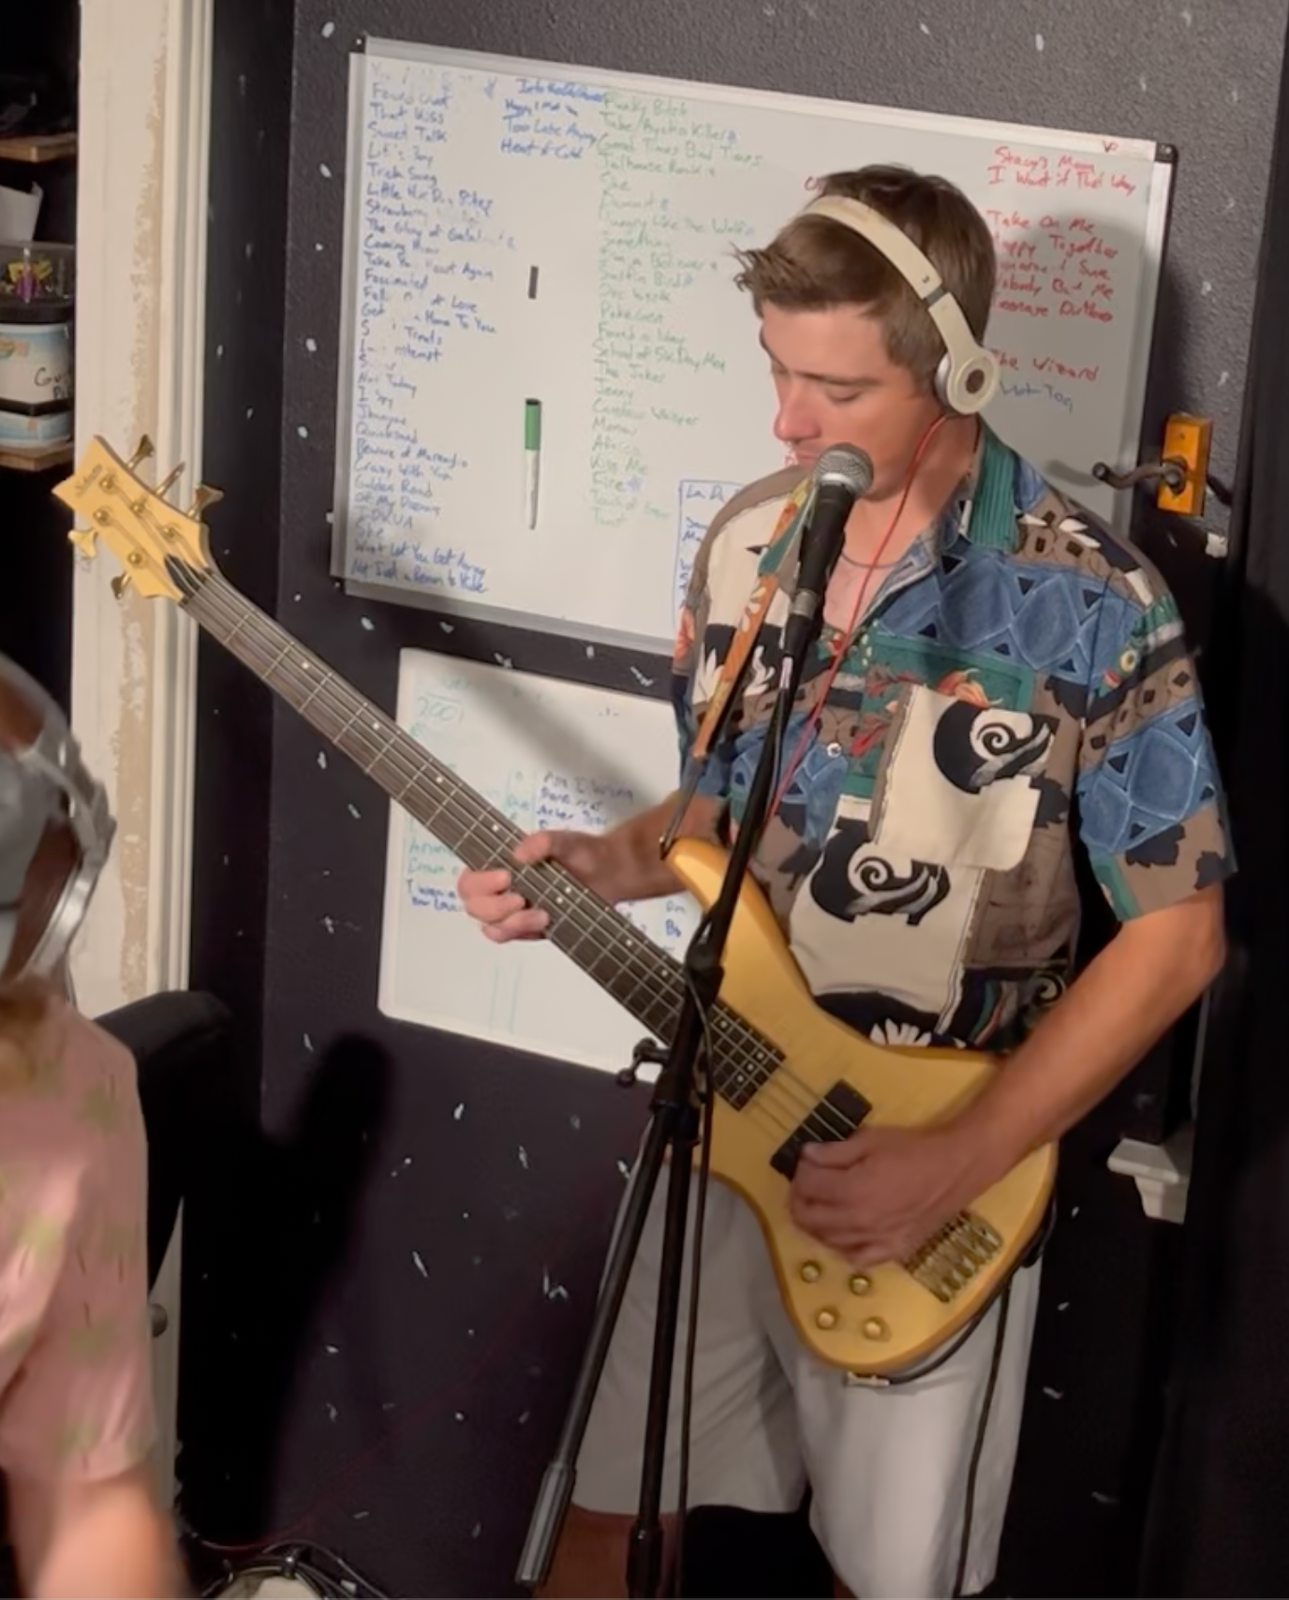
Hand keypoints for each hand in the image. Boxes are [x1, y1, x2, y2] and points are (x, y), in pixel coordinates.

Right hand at [456, 830, 611, 942]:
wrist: (609, 874)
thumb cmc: (582, 853)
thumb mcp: (565, 840)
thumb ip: (543, 841)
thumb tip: (519, 853)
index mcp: (499, 864)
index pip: (470, 879)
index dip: (479, 883)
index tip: (505, 878)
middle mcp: (500, 889)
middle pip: (473, 906)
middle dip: (494, 907)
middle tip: (521, 899)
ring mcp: (512, 911)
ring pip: (490, 927)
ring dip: (512, 923)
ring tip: (542, 914)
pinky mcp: (527, 928)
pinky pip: (510, 937)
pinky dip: (522, 932)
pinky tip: (545, 921)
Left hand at [789, 1123, 994, 1269]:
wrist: (956, 1168)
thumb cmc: (913, 1149)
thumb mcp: (870, 1141)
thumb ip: (833, 1152)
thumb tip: (806, 1156)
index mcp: (851, 1191)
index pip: (807, 1187)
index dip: (801, 1170)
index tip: (808, 1159)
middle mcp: (858, 1223)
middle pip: (808, 1218)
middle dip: (800, 1197)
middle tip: (808, 1181)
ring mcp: (875, 1241)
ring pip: (826, 1240)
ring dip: (816, 1221)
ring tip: (823, 1201)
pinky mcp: (893, 1251)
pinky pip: (856, 1258)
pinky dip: (843, 1246)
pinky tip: (845, 1230)